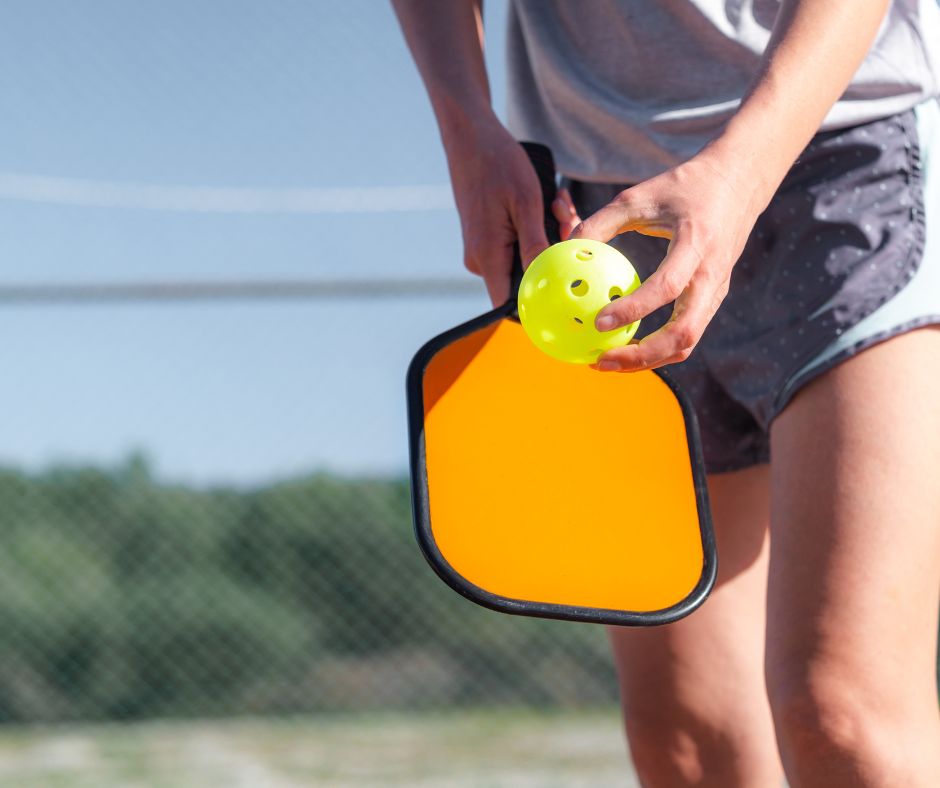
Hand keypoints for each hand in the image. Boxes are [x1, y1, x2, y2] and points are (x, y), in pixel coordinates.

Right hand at [443, 121, 549, 305]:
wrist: (471, 137)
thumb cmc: (498, 164)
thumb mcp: (526, 202)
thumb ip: (535, 246)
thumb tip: (545, 280)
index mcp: (487, 254)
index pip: (506, 303)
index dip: (535, 303)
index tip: (564, 289)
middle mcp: (480, 258)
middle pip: (523, 279)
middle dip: (552, 256)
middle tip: (567, 220)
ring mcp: (483, 248)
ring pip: (525, 260)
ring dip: (548, 238)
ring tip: (558, 204)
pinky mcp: (488, 237)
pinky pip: (518, 245)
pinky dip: (537, 229)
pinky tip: (548, 203)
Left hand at [570, 156, 762, 371]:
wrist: (740, 181)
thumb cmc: (684, 186)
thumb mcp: (639, 195)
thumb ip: (601, 222)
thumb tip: (563, 248)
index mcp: (697, 245)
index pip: (667, 286)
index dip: (634, 309)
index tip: (598, 322)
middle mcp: (712, 275)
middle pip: (684, 334)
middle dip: (642, 356)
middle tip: (600, 361)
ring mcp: (717, 291)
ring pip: (687, 343)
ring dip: (648, 360)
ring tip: (607, 362)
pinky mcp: (714, 298)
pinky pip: (686, 332)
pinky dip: (657, 348)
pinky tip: (625, 346)